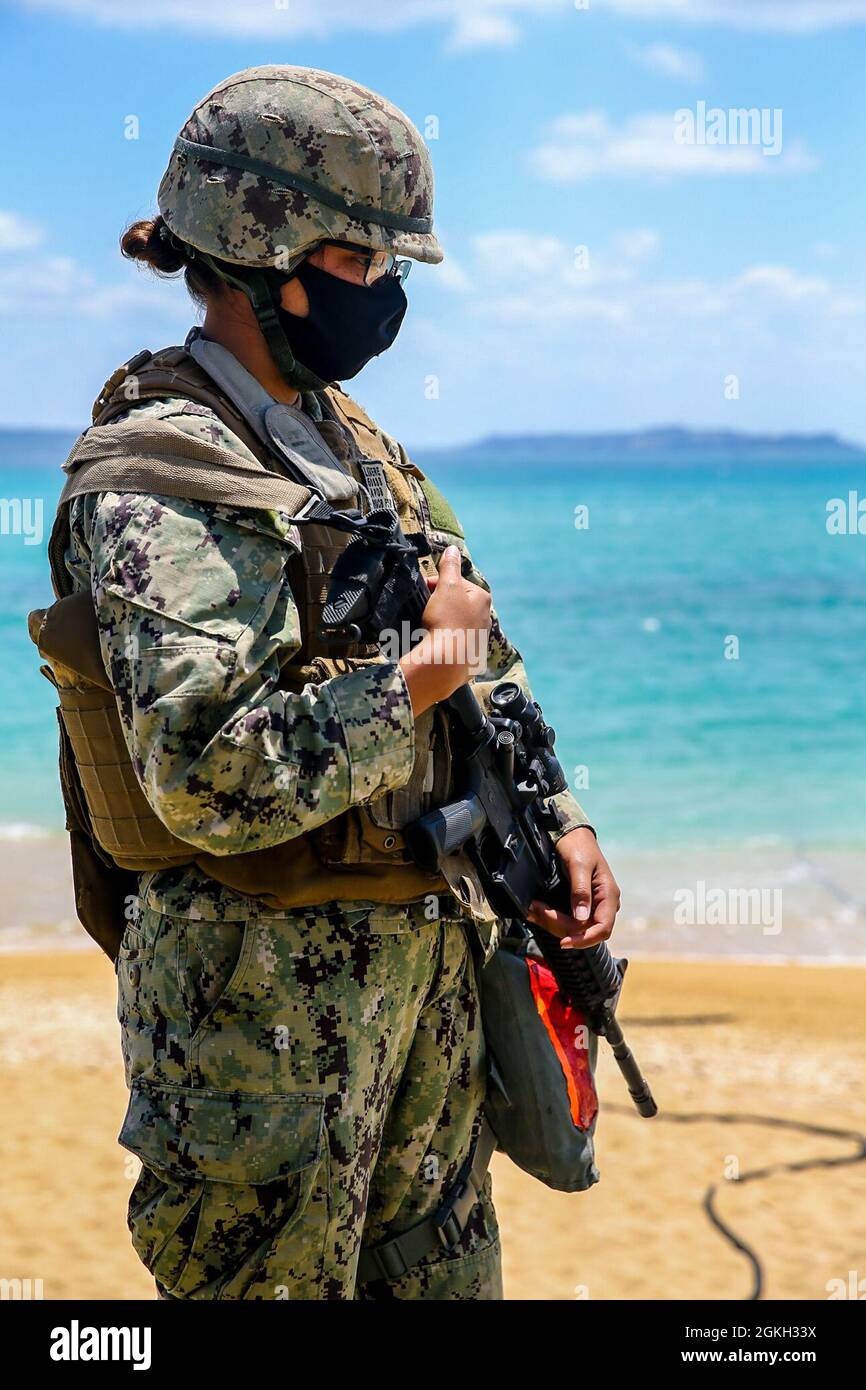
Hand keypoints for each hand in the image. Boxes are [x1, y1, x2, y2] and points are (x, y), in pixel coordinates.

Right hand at [399, 545, 491, 714]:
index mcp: (482, 599)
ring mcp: (479, 640)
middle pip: (457, 604)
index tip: (422, 590)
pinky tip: (434, 644)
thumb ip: (449, 567)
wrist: (445, 664)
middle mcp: (485, 618)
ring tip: (427, 628)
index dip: (436, 584)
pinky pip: (455, 645)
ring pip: (456, 624)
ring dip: (442, 623)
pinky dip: (444, 642)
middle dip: (439, 604)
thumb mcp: (446, 586)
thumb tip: (453, 549)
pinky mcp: (471, 659)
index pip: (456, 583)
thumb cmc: (446, 621)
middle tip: (423, 610)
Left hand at [527, 826, 620, 949]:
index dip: (584, 939)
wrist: (572, 835)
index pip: (603, 928)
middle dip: (559, 926)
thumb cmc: (578, 846)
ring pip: (573, 928)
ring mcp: (592, 905)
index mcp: (608, 895)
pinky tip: (537, 910)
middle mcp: (603, 904)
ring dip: (551, 922)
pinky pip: (567, 919)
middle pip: (584, 930)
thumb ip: (580, 891)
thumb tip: (581, 918)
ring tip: (532, 909)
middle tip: (535, 910)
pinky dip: (551, 918)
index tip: (564, 942)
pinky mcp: (580, 905)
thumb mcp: (579, 865)